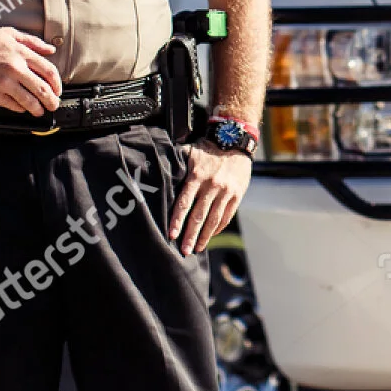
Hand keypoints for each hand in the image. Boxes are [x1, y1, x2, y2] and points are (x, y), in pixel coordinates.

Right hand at [0, 27, 62, 115]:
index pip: (49, 72)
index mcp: (21, 53)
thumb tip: (51, 50)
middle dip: (52, 100)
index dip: (57, 84)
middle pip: (42, 89)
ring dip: (38, 109)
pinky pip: (12, 106)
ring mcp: (3, 83)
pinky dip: (20, 108)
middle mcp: (15, 69)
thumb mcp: (9, 34)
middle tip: (54, 105)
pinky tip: (22, 107)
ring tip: (40, 110)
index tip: (58, 90)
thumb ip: (33, 42)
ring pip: (29, 101)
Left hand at [169, 140, 252, 254]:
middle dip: (190, 235)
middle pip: (199, 215)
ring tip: (196, 248)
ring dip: (204, 236)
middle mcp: (212, 186)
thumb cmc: (207, 147)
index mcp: (197, 176)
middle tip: (184, 251)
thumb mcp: (189, 152)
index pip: (184, 203)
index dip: (177, 220)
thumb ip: (176, 163)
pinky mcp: (236, 195)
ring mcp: (225, 192)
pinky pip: (226, 216)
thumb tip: (154, 170)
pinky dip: (218, 228)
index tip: (172, 235)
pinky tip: (210, 236)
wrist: (234, 140)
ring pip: (214, 219)